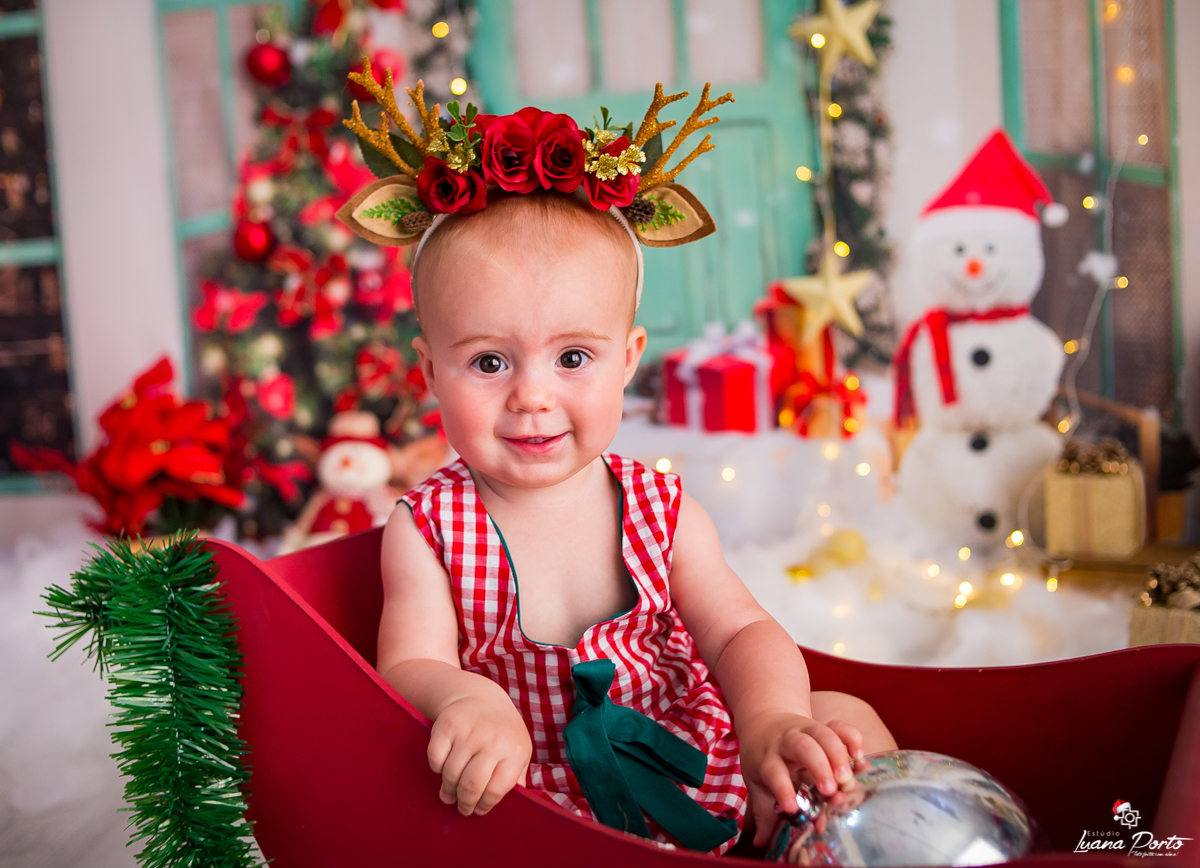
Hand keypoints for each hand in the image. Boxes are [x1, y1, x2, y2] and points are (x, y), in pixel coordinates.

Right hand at [427, 691, 532, 815]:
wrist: (481, 697)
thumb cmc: (502, 732)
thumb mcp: (519, 751)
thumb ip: (518, 777)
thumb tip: (517, 804)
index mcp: (514, 751)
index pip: (496, 790)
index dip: (485, 805)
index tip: (479, 810)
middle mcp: (492, 740)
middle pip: (471, 786)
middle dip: (465, 803)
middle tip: (463, 809)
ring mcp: (469, 732)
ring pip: (451, 774)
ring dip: (449, 790)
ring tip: (451, 794)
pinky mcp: (447, 725)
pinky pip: (435, 759)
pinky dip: (437, 769)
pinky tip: (443, 769)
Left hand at [740, 711, 864, 846]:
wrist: (764, 721)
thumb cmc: (764, 759)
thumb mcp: (757, 783)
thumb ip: (764, 813)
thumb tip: (762, 843)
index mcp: (768, 758)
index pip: (774, 772)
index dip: (783, 789)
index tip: (791, 807)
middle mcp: (787, 742)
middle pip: (802, 747)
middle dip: (819, 767)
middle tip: (830, 790)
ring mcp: (805, 730)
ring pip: (823, 734)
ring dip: (838, 756)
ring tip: (847, 780)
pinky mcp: (822, 726)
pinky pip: (839, 726)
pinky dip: (851, 738)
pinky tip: (858, 756)